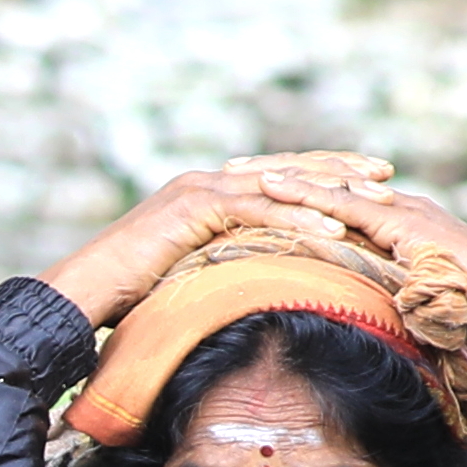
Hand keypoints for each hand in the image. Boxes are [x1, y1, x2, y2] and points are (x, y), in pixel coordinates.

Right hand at [52, 154, 419, 443]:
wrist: (81, 292)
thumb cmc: (125, 297)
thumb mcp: (186, 276)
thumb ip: (219, 266)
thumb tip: (253, 288)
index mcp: (207, 193)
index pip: (276, 177)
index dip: (321, 178)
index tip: (365, 183)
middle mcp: (206, 181)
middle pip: (286, 168)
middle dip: (339, 171)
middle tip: (385, 174)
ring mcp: (199, 189)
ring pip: (279, 183)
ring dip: (330, 191)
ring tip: (375, 199)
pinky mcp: (193, 207)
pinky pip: (257, 209)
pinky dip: (297, 219)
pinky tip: (333, 229)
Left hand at [240, 162, 466, 331]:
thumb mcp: (415, 301)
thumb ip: (386, 297)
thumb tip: (359, 316)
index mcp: (398, 220)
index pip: (338, 196)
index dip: (296, 188)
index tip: (252, 183)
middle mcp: (398, 205)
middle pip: (328, 180)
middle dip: (278, 172)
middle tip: (229, 166)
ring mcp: (403, 210)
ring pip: (332, 185)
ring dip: (284, 177)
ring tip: (238, 170)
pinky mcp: (405, 224)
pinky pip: (348, 205)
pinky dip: (309, 196)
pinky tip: (274, 189)